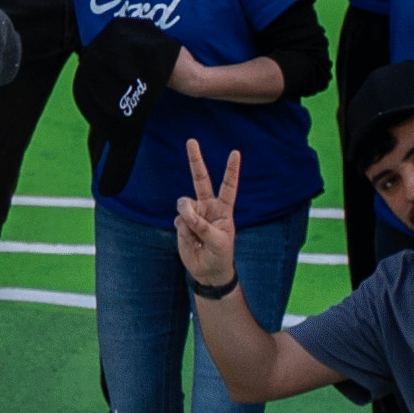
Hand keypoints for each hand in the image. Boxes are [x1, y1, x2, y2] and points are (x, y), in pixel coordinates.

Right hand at [172, 142, 241, 291]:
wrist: (207, 271)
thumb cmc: (220, 255)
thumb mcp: (217, 241)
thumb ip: (201, 224)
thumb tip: (183, 209)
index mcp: (224, 209)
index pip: (228, 186)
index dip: (231, 170)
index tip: (235, 152)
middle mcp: (208, 207)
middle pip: (200, 179)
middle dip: (195, 160)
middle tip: (191, 141)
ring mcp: (194, 213)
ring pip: (184, 205)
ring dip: (188, 218)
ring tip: (194, 235)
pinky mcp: (182, 223)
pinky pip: (178, 220)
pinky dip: (183, 230)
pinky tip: (190, 240)